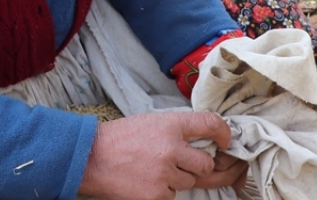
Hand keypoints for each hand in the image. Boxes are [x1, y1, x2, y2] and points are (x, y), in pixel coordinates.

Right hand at [78, 112, 244, 199]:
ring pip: (189, 182)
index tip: (226, 141)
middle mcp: (171, 148)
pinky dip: (163, 191)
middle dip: (197, 165)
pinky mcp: (156, 194)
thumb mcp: (150, 122)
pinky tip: (145, 180)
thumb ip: (176, 130)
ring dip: (177, 179)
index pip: (210, 123)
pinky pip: (173, 196)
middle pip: (205, 162)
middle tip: (179, 162)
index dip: (224, 133)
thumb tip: (202, 142)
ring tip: (153, 169)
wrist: (90, 158)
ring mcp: (164, 173)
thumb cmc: (119, 138)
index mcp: (170, 125)